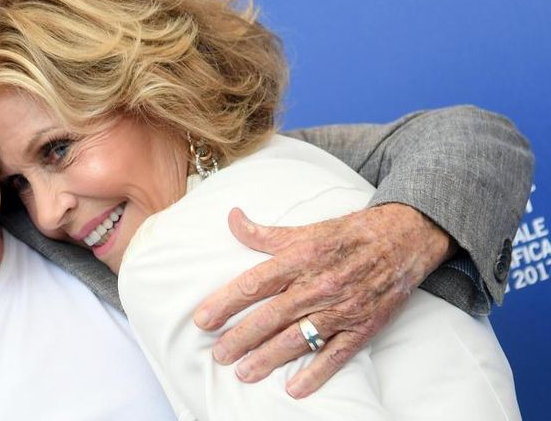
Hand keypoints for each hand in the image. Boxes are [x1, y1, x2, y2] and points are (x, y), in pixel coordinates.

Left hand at [192, 203, 454, 397]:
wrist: (403, 239)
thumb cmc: (348, 234)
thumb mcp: (304, 230)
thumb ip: (264, 233)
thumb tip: (232, 218)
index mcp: (300, 258)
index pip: (254, 283)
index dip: (225, 303)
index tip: (203, 319)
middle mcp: (317, 285)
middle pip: (270, 316)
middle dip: (241, 338)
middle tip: (218, 355)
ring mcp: (340, 308)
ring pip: (297, 339)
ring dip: (268, 358)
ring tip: (244, 373)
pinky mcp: (362, 327)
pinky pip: (336, 355)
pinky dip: (316, 373)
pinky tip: (294, 388)